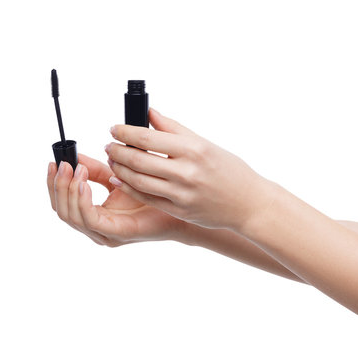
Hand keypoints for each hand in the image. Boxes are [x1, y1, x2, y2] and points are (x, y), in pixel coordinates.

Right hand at [47, 153, 185, 246]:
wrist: (178, 209)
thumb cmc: (153, 196)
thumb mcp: (118, 178)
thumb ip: (96, 171)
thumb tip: (77, 157)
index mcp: (94, 215)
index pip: (62, 202)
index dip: (54, 183)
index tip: (55, 162)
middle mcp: (95, 227)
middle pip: (61, 209)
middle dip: (58, 185)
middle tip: (62, 164)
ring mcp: (102, 233)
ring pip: (70, 215)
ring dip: (68, 189)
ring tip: (75, 169)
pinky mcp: (113, 233)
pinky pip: (88, 218)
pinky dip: (81, 199)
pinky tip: (84, 182)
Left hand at [105, 108, 273, 230]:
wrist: (248, 203)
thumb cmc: (230, 170)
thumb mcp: (205, 144)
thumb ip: (174, 129)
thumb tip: (149, 114)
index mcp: (194, 150)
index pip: (147, 138)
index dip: (124, 132)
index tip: (114, 128)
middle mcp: (186, 172)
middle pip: (138, 160)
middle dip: (117, 151)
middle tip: (109, 145)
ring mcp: (182, 195)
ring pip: (138, 181)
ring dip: (119, 169)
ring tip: (113, 160)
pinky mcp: (180, 211)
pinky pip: (147, 198)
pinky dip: (130, 188)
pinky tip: (121, 179)